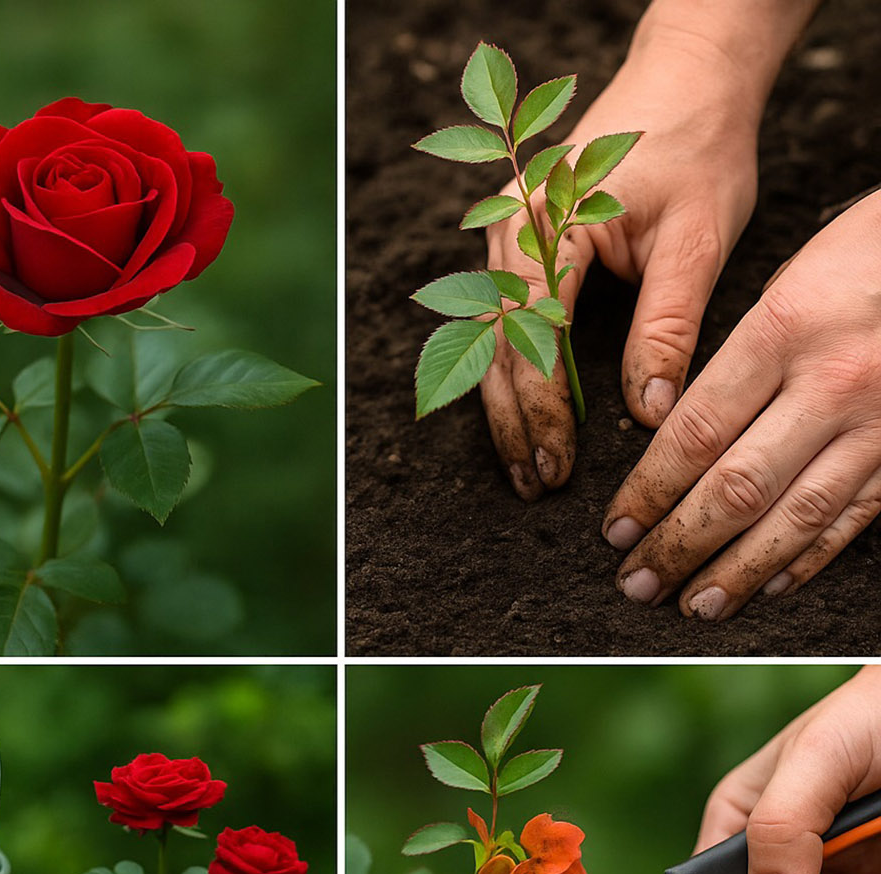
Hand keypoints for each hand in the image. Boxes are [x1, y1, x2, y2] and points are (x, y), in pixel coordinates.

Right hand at [481, 19, 758, 496]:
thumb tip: (649, 411)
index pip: (530, 332)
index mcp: (547, 217)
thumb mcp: (697, 237)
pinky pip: (500, 320)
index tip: (557, 459)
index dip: (541, 405)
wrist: (690, 76)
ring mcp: (505, 234)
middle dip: (514, 422)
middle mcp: (509, 225)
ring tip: (525, 469)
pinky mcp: (517, 244)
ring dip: (504, 408)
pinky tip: (522, 421)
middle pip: (496, 344)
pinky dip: (509, 375)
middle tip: (536, 483)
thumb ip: (667, 325)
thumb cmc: (698, 145)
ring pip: (489, 337)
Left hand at [607, 189, 880, 616]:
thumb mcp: (790, 283)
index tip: (616, 529)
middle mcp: (830, 384)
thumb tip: (679, 442)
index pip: (695, 433)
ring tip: (695, 606)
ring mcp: (876, 424)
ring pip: (794, 519)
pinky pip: (851, 519)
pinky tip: (769, 586)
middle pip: (737, 488)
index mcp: (783, 331)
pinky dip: (806, 560)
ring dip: (737, 572)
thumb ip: (738, 361)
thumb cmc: (869, 254)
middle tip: (637, 583)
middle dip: (678, 546)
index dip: (648, 493)